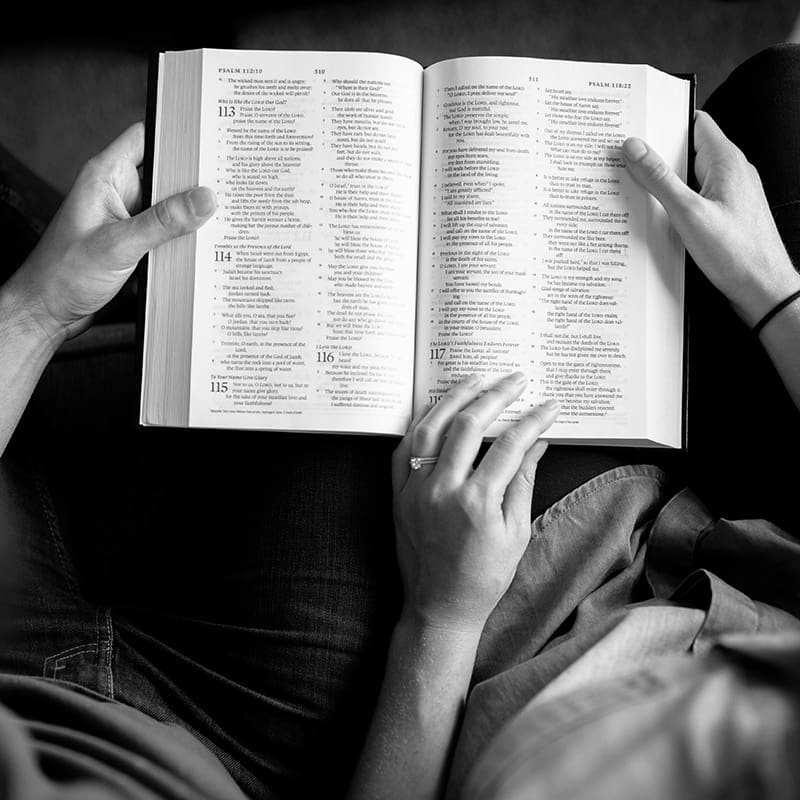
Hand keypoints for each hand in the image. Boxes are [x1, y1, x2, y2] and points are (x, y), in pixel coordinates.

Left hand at [5, 122, 215, 342]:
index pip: (146, 138)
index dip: (177, 136)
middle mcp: (117, 193)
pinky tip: (202, 246)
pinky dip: (184, 239)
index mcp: (105, 177)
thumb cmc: (64, 275)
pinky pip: (167, 233)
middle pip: (165, 174)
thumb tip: (204, 199)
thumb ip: (165, 221)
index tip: (209, 142)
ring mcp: (127, 219)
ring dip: (191, 215)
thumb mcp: (120, 244)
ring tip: (221, 218)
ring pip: (170, 206)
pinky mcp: (135, 243)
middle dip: (194, 181)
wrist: (47, 312)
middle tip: (227, 185)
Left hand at [391, 373, 558, 633]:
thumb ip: (523, 482)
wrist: (439, 606)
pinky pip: (404, 447)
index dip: (532, 420)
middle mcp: (443, 490)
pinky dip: (421, 423)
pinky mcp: (398, 494)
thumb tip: (537, 443)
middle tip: (516, 379)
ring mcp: (415, 489)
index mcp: (478, 503)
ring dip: (454, 397)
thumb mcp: (516, 533)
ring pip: (431, 427)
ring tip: (476, 378)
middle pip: (469, 425)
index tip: (548, 404)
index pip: (510, 445)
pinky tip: (437, 407)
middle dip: (496, 395)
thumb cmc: (484, 577)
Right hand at [622, 110, 799, 326]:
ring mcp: (728, 195)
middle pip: (686, 151)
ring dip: (663, 183)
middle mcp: (730, 173)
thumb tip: (634, 147)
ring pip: (688, 177)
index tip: (637, 125)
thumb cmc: (736, 253)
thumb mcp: (688, 213)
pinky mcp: (723, 215)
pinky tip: (656, 217)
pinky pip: (693, 199)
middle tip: (625, 160)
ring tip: (634, 190)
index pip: (694, 122)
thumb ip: (659, 178)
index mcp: (726, 161)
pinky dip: (673, 203)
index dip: (665, 120)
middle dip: (657, 155)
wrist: (762, 290)